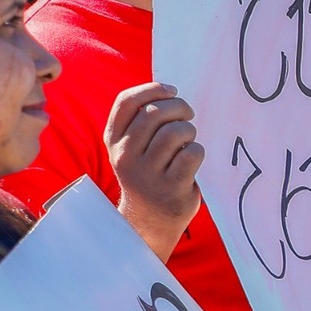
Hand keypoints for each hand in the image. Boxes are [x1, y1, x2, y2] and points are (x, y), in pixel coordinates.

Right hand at [106, 82, 204, 259]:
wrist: (149, 221)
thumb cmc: (148, 174)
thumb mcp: (132, 148)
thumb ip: (141, 121)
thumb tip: (168, 91)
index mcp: (114, 141)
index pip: (126, 102)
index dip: (152, 89)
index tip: (171, 91)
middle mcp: (125, 156)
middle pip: (155, 113)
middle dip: (179, 108)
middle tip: (187, 116)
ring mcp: (147, 173)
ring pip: (175, 132)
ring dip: (189, 131)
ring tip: (187, 141)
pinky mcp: (170, 186)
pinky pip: (191, 153)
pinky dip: (197, 151)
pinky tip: (191, 159)